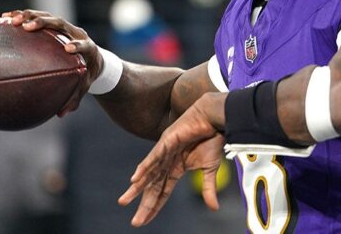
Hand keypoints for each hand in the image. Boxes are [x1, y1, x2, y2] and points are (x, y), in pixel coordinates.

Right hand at [2, 9, 102, 116]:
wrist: (95, 57)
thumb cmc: (87, 74)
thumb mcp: (84, 86)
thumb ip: (74, 99)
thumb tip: (61, 115)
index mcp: (87, 48)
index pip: (83, 44)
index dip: (77, 45)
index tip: (67, 48)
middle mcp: (76, 33)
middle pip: (61, 23)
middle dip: (44, 23)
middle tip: (27, 27)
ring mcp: (65, 27)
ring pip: (48, 17)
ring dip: (30, 16)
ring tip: (11, 20)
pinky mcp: (55, 24)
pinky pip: (38, 17)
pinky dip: (22, 16)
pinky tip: (3, 18)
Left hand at [118, 93, 225, 225]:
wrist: (215, 118)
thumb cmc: (212, 139)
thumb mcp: (210, 169)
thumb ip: (208, 188)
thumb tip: (214, 209)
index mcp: (176, 169)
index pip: (162, 192)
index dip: (154, 207)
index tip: (144, 221)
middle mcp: (167, 162)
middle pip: (153, 187)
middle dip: (143, 204)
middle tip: (135, 221)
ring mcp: (165, 151)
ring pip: (149, 173)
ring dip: (137, 188)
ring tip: (125, 201)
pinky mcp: (166, 141)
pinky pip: (154, 157)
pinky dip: (144, 168)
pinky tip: (135, 179)